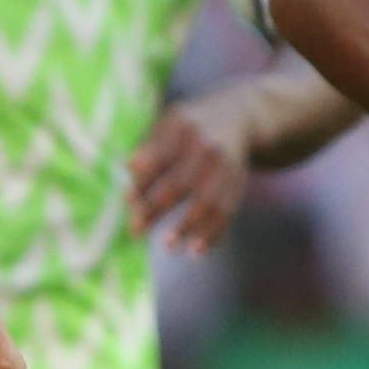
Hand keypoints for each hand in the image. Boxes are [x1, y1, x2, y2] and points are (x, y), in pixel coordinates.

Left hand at [125, 96, 254, 254]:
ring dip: (188, 226)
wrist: (240, 116)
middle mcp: (207, 147)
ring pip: (208, 200)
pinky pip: (227, 212)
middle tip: (135, 231)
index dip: (144, 181)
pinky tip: (196, 251)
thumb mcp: (169, 124)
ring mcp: (226, 166)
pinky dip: (213, 233)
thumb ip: (150, 146)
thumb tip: (130, 169)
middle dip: (156, 208)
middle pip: (180, 182)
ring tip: (168, 246)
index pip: (159, 158)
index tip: (128, 201)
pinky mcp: (239, 183)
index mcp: (183, 128)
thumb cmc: (190, 127)